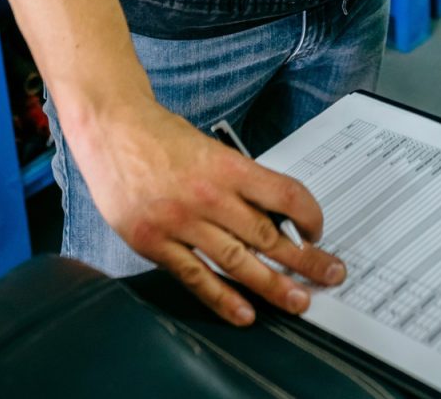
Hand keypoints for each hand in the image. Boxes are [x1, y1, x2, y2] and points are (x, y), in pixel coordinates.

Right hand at [67, 98, 345, 324]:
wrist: (112, 128)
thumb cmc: (161, 135)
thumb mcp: (212, 148)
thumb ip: (239, 180)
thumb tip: (273, 215)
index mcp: (228, 166)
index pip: (285, 196)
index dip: (310, 216)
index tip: (318, 231)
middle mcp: (208, 196)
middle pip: (268, 236)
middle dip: (304, 260)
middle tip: (329, 274)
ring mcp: (180, 222)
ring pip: (237, 261)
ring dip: (272, 285)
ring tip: (297, 300)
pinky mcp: (153, 242)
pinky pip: (194, 277)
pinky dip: (221, 298)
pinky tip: (244, 312)